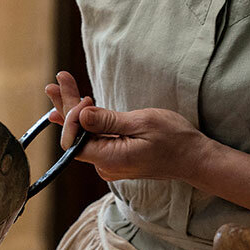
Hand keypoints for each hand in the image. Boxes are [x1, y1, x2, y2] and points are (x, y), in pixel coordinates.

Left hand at [44, 71, 213, 181]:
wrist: (193, 158)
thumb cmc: (174, 139)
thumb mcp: (142, 123)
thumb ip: (108, 121)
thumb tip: (80, 115)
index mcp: (110, 159)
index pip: (74, 140)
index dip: (71, 116)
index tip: (85, 95)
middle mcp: (106, 166)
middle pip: (76, 137)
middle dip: (66, 107)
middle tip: (55, 83)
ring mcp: (110, 164)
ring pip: (84, 137)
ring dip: (73, 112)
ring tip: (58, 90)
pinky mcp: (116, 158)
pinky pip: (94, 140)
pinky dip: (85, 123)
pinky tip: (69, 112)